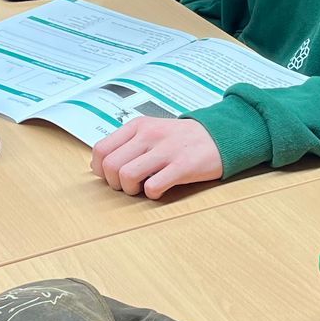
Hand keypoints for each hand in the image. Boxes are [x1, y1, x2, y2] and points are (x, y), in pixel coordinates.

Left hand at [90, 118, 222, 198]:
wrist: (219, 135)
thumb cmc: (181, 138)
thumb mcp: (152, 130)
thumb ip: (128, 143)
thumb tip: (101, 166)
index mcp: (138, 126)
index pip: (101, 149)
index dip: (100, 169)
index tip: (111, 176)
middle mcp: (149, 135)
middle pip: (110, 166)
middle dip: (115, 183)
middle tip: (128, 185)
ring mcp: (166, 150)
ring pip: (126, 176)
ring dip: (130, 190)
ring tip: (142, 188)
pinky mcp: (182, 166)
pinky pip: (153, 187)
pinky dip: (152, 195)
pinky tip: (160, 189)